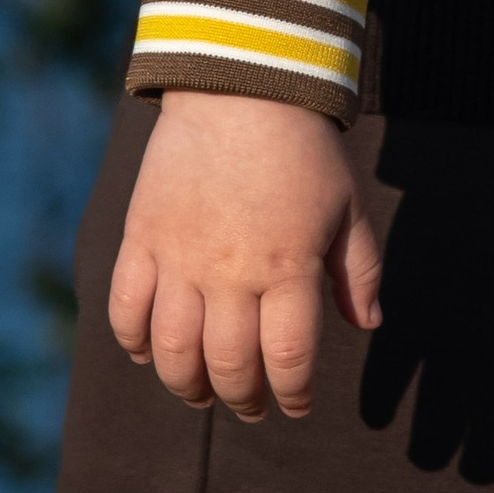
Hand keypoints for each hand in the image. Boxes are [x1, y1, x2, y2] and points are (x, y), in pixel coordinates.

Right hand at [109, 90, 382, 419]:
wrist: (240, 85)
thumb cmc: (303, 147)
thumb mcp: (347, 204)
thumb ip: (359, 270)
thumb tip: (368, 325)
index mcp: (288, 267)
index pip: (289, 359)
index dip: (294, 395)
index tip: (297, 406)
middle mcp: (230, 273)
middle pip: (229, 367)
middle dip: (243, 400)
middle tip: (252, 407)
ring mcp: (179, 258)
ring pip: (172, 353)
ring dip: (187, 386)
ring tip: (202, 393)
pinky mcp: (140, 239)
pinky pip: (125, 310)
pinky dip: (134, 343)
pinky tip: (150, 353)